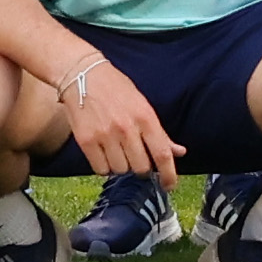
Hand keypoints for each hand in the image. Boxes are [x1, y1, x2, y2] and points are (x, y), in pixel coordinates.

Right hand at [55, 54, 181, 184]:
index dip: (169, 175)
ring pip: (120, 170)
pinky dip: (104, 166)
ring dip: (121, 166)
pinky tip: (104, 153)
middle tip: (135, 157)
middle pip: (141, 168)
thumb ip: (160, 132)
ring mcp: (105, 136)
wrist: (82, 75)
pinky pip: (100, 169)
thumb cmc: (115, 88)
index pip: (162, 154)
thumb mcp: (142, 105)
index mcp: (145, 117)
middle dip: (141, 168)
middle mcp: (126, 129)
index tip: (170, 186)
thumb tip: (179, 152)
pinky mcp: (86, 141)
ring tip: (116, 149)